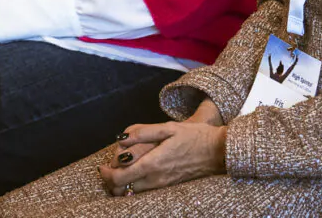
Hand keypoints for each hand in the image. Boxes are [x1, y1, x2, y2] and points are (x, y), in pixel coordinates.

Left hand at [100, 120, 226, 196]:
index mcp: (153, 164)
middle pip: (122, 191)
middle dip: (111, 182)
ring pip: (132, 194)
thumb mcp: (169, 127)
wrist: (218, 151)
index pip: (119, 179)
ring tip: (121, 170)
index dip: (106, 175)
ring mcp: (162, 186)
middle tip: (109, 168)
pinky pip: (144, 192)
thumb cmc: (195, 137)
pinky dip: (134, 186)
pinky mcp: (168, 187)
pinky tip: (137, 173)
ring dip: (122, 185)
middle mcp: (156, 179)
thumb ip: (143, 132)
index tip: (102, 166)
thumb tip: (121, 137)